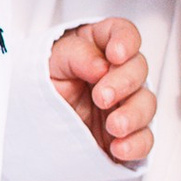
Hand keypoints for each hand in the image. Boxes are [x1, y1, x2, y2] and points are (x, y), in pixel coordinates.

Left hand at [50, 14, 154, 165]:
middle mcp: (117, 73)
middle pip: (138, 69)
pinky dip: (135, 145)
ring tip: (114, 126)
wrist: (34, 124)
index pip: (123, 33)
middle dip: (124, 82)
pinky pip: (143, 139)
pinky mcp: (127, 134)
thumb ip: (74, 55)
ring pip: (146, 104)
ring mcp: (125, 104)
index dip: (126, 41)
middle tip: (102, 97)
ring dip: (133, 115)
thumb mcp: (49, 62)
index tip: (116, 55)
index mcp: (100, 47)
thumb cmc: (44, 85)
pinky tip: (118, 147)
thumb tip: (100, 65)